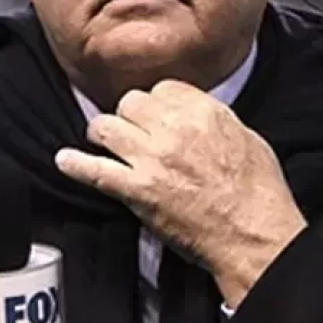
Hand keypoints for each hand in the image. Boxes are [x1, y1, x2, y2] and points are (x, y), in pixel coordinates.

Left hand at [56, 80, 306, 307]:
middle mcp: (172, 129)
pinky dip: (75, 165)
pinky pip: (95, 171)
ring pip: (106, 127)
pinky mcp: (137, 190)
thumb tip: (193, 113)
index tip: (155, 114)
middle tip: (132, 129)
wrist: (254, 234)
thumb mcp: (246, 137)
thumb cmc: (258, 191)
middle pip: (129, 102)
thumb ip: (213, 118)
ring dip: (103, 132)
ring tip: (103, 139)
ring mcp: (151, 159)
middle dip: (129, 115)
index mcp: (202, 112)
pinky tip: (65, 160)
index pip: (161, 88)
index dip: (156, 102)